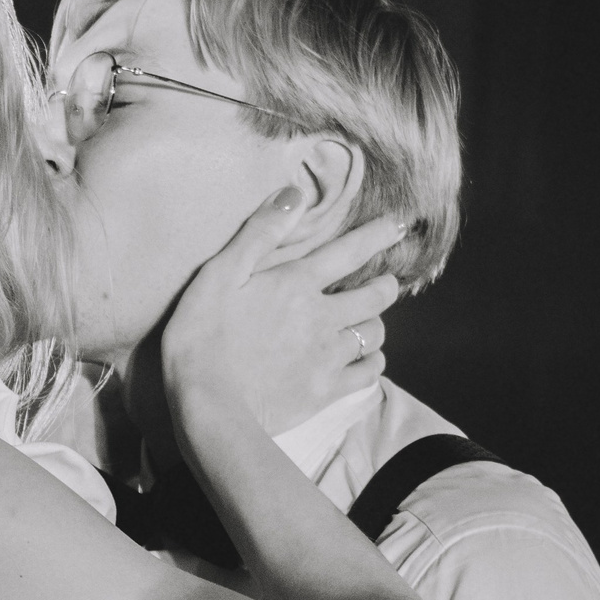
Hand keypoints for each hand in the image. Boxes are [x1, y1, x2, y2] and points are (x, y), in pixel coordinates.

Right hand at [161, 192, 405, 436]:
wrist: (206, 406)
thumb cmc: (201, 339)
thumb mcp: (217, 276)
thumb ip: (258, 233)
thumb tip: (294, 193)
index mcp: (296, 284)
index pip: (350, 251)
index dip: (379, 234)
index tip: (399, 225)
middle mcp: (322, 317)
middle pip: (376, 296)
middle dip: (385, 286)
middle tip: (384, 285)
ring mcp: (327, 357)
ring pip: (374, 334)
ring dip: (374, 326)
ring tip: (365, 326)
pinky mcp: (325, 392)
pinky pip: (368, 373)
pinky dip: (372, 364)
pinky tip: (363, 362)